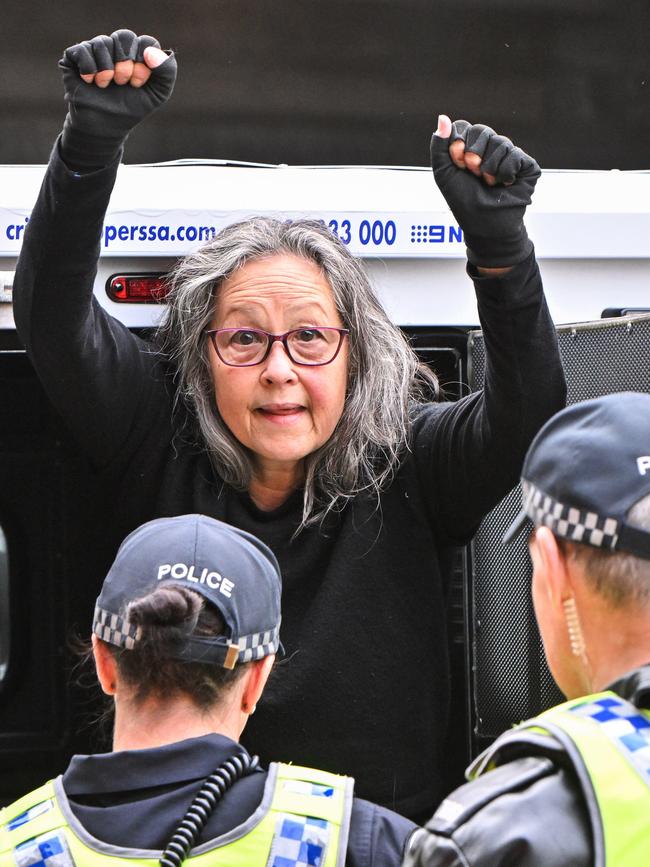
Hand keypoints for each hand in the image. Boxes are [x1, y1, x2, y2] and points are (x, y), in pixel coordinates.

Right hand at [59, 29, 176, 170]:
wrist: (105, 126)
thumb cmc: (131, 109)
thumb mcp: (158, 94)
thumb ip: (167, 72)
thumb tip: (150, 52)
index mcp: (137, 53)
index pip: (145, 42)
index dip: (143, 61)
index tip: (137, 83)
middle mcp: (116, 48)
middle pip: (124, 36)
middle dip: (126, 62)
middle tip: (122, 83)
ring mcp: (95, 50)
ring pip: (102, 42)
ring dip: (107, 69)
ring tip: (105, 86)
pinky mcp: (74, 56)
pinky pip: (82, 49)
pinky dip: (89, 68)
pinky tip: (90, 82)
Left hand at [431, 115, 540, 268]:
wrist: (484, 225)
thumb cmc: (463, 201)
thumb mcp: (443, 173)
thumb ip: (439, 145)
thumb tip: (443, 117)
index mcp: (470, 148)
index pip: (464, 127)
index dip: (458, 144)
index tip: (458, 163)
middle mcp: (490, 149)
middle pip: (482, 130)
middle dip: (473, 155)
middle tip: (473, 173)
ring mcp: (510, 155)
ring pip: (501, 142)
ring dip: (489, 167)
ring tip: (488, 183)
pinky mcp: (526, 166)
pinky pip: (516, 155)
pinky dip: (505, 171)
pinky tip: (504, 184)